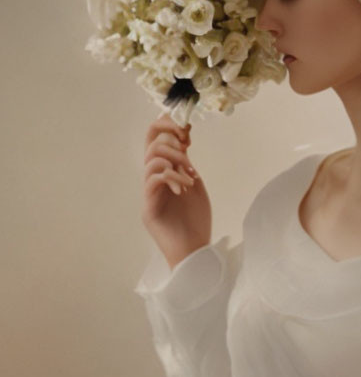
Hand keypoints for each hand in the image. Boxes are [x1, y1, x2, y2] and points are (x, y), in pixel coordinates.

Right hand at [141, 113, 211, 269]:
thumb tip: (183, 138)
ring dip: (174, 159)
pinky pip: (153, 180)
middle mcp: (153, 179)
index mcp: (164, 171)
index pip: (156, 139)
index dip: (167, 126)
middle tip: (187, 147)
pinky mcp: (148, 208)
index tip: (187, 130)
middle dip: (171, 137)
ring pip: (151, 159)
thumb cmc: (196, 219)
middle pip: (150, 142)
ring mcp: (149, 193)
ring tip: (189, 174)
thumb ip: (185, 163)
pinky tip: (184, 187)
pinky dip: (171, 177)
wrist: (195, 250)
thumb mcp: (194, 183)